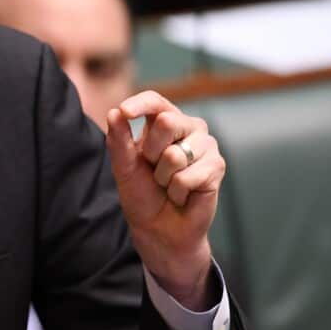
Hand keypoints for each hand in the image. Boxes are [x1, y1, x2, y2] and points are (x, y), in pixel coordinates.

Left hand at [106, 91, 223, 309]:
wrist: (159, 228)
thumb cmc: (141, 193)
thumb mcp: (123, 166)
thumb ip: (118, 140)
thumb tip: (114, 112)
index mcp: (163, 121)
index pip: (155, 101)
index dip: (140, 104)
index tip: (125, 112)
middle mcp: (188, 127)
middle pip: (167, 122)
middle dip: (151, 153)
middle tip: (154, 169)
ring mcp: (206, 145)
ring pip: (175, 154)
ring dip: (164, 177)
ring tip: (169, 184)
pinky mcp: (217, 166)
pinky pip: (187, 177)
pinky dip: (177, 192)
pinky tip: (182, 195)